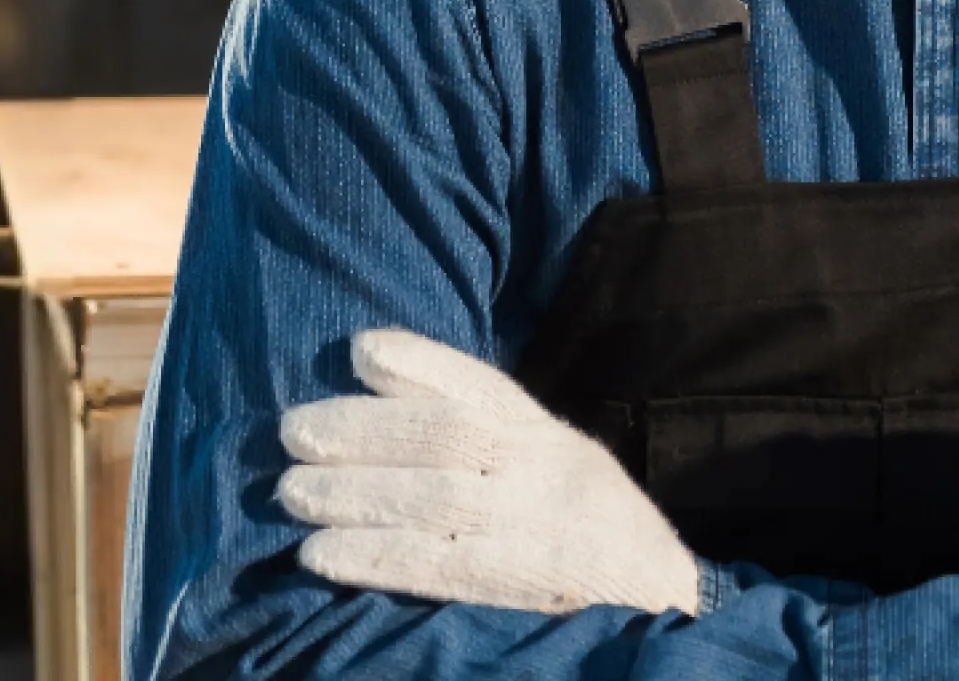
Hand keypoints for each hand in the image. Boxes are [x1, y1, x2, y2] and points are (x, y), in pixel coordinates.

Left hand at [274, 327, 701, 617]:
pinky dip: (373, 557)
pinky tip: (321, 555)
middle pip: (447, 437)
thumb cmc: (593, 534)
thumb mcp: (560, 465)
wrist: (667, 608)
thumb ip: (493, 430)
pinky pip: (439, 567)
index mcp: (550, 439)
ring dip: (353, 494)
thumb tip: (385, 380)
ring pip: (435, 498)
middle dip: (363, 430)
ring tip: (291, 492)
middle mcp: (546, 472)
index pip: (482, 387)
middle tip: (293, 432)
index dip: (420, 363)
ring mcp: (539, 529)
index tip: (360, 351)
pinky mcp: (526, 586)